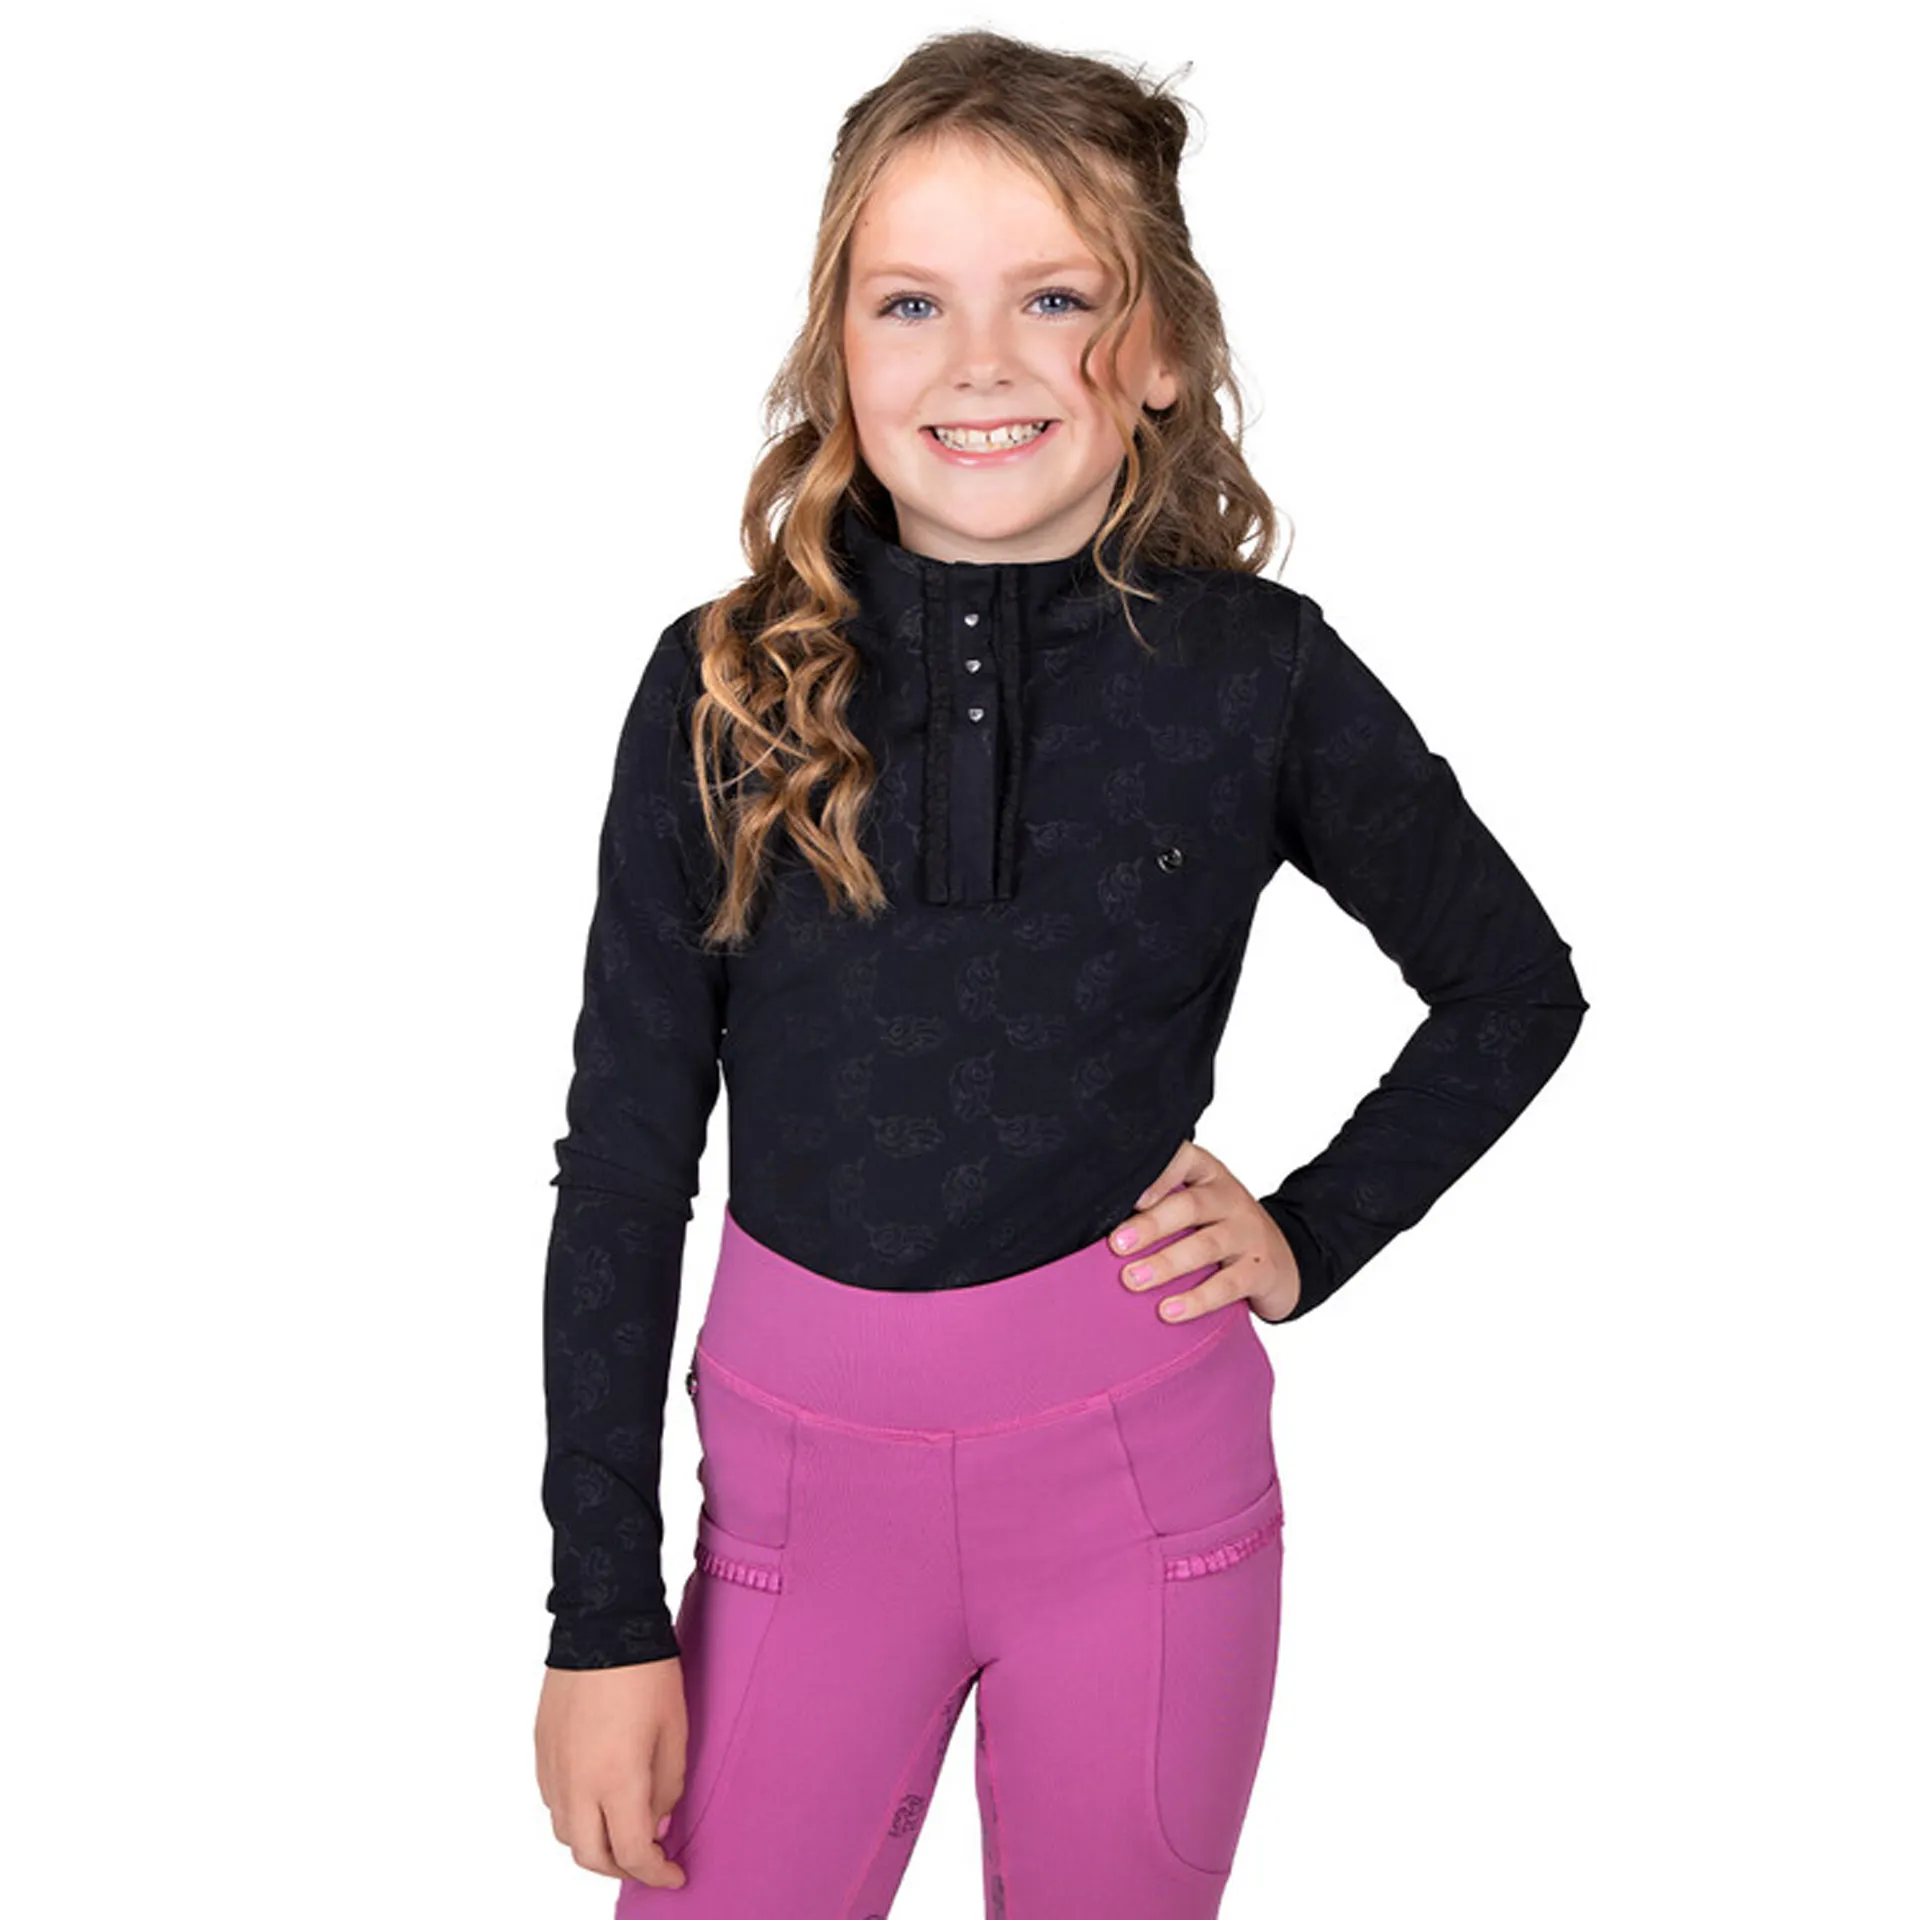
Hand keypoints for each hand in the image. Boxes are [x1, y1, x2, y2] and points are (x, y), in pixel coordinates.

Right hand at [535, 1657, 689, 1886]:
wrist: (604, 1623)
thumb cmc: (648, 1674)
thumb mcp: (676, 1732)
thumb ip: (668, 1788)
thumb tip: (656, 1823)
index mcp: (616, 1781)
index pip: (632, 1853)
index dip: (656, 1874)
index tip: (674, 1875)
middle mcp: (577, 1783)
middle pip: (591, 1856)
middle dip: (622, 1868)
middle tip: (649, 1860)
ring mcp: (553, 1767)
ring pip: (566, 1833)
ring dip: (595, 1844)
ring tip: (623, 1830)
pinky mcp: (541, 1748)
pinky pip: (553, 1801)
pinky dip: (575, 1814)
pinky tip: (598, 1798)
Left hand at [1107, 1138, 1301, 1325]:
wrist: (1283, 1260)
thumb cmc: (1221, 1228)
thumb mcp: (1198, 1205)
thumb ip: (1160, 1203)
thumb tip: (1094, 1222)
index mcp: (1208, 1175)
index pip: (1185, 1159)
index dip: (1160, 1173)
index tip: (1131, 1195)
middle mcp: (1229, 1198)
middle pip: (1190, 1206)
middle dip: (1150, 1226)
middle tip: (1116, 1246)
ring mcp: (1248, 1233)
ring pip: (1206, 1245)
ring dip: (1166, 1263)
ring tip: (1133, 1280)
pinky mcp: (1259, 1270)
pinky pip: (1227, 1285)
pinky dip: (1196, 1299)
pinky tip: (1169, 1311)